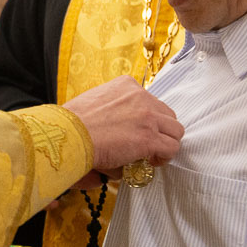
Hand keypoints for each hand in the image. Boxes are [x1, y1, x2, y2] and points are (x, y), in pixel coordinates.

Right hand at [62, 75, 182, 174]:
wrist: (70, 134)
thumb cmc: (74, 122)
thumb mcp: (96, 101)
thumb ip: (113, 109)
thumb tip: (119, 131)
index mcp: (127, 85)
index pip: (150, 100)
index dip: (147, 118)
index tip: (138, 130)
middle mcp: (141, 96)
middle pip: (167, 114)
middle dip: (160, 129)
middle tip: (148, 143)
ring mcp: (148, 117)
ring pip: (175, 130)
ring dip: (166, 142)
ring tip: (152, 154)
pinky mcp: (149, 138)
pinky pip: (171, 148)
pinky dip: (164, 157)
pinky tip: (151, 161)